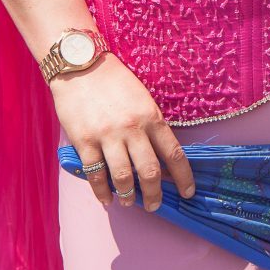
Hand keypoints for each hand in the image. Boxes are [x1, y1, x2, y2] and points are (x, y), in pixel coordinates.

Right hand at [50, 54, 194, 212]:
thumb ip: (151, 126)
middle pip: (150, 172)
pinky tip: (106, 198)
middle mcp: (132, 128)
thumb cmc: (114, 80)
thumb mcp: (142, 98)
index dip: (183, 177)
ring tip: (129, 202)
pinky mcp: (85, 141)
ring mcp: (108, 136)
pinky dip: (102, 191)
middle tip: (154, 205)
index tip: (188, 192)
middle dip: (155, 195)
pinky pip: (96, 174)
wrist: (81, 64)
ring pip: (124, 178)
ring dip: (128, 197)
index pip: (174, 153)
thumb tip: (161, 157)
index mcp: (151, 116)